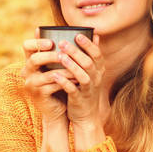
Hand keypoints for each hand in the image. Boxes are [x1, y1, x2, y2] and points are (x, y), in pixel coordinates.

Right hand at [22, 31, 71, 151]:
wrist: (58, 109)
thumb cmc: (61, 84)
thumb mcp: (64, 66)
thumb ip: (73, 50)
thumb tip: (95, 34)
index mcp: (32, 62)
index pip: (27, 46)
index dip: (36, 41)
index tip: (51, 41)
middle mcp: (28, 72)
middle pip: (34, 59)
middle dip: (50, 55)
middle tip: (64, 53)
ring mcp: (32, 84)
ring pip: (46, 73)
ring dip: (63, 69)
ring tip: (76, 66)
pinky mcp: (39, 95)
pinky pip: (52, 85)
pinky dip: (65, 81)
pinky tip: (76, 78)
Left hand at [50, 33, 107, 147]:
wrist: (86, 116)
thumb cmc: (85, 89)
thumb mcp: (92, 72)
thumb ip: (92, 55)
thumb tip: (95, 35)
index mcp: (98, 70)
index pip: (97, 54)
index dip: (88, 44)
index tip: (77, 35)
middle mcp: (96, 79)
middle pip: (88, 62)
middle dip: (75, 52)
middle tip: (62, 43)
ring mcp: (88, 90)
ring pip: (82, 76)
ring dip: (71, 65)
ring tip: (59, 56)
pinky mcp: (79, 100)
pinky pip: (73, 90)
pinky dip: (64, 82)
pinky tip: (54, 76)